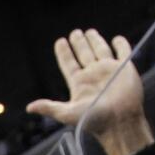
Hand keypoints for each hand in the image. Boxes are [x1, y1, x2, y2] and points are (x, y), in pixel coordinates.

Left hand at [25, 29, 152, 154]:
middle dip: (79, 43)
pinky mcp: (125, 68)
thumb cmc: (94, 120)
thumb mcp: (68, 113)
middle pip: (83, 54)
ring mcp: (109, 71)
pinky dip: (120, 45)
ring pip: (100, 50)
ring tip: (89, 32)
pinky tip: (116, 39)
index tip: (60, 42)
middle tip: (75, 33)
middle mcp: (93, 75)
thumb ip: (49, 107)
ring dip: (95, 41)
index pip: (69, 64)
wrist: (120, 122)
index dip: (64, 53)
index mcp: (79, 83)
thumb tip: (29, 108)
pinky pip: (123, 52)